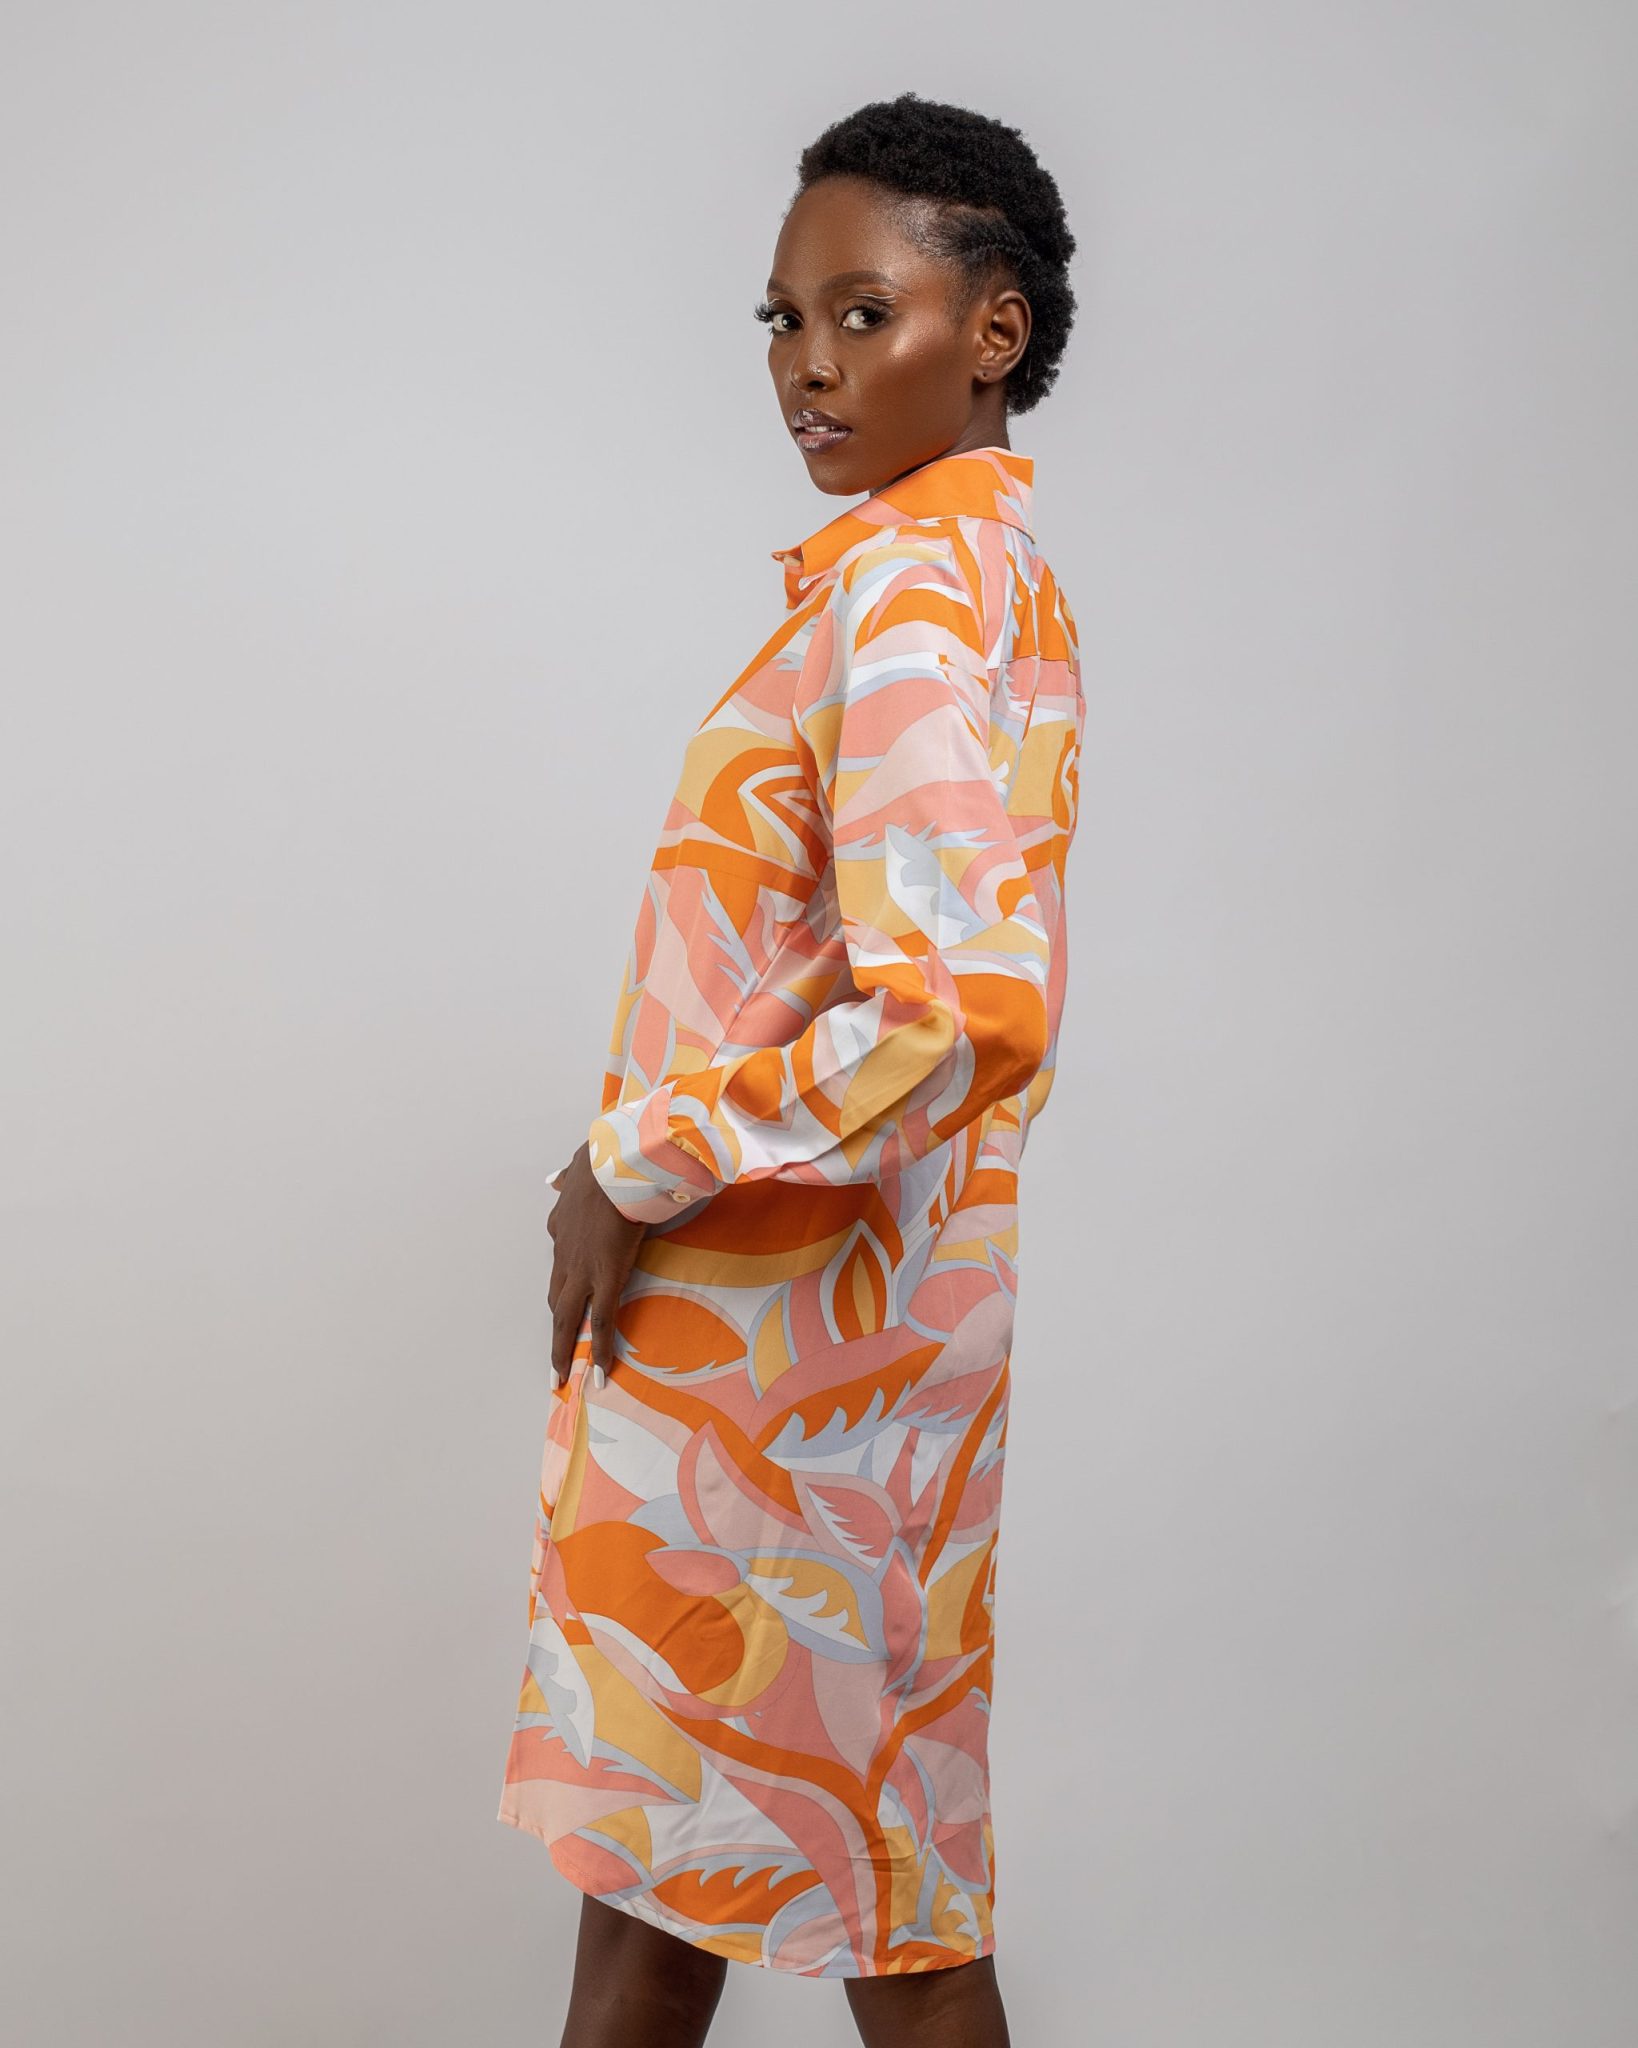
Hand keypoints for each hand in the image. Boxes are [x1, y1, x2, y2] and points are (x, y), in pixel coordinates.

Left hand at [546, 1141, 646, 1389]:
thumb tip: (558, 1177)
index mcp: (562, 1227)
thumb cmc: (604, 1161)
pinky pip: (602, 1322)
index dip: (563, 1283)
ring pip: (567, 1318)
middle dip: (555, 1330)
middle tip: (552, 1359)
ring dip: (563, 1347)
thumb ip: (570, 1177)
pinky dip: (601, 1350)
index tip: (565, 1298)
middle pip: (556, 1300)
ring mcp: (583, 1270)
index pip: (560, 1263)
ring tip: (562, 1373)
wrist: (613, 1164)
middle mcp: (565, 1254)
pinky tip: (601, 1373)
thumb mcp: (578, 1168)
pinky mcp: (606, 1278)